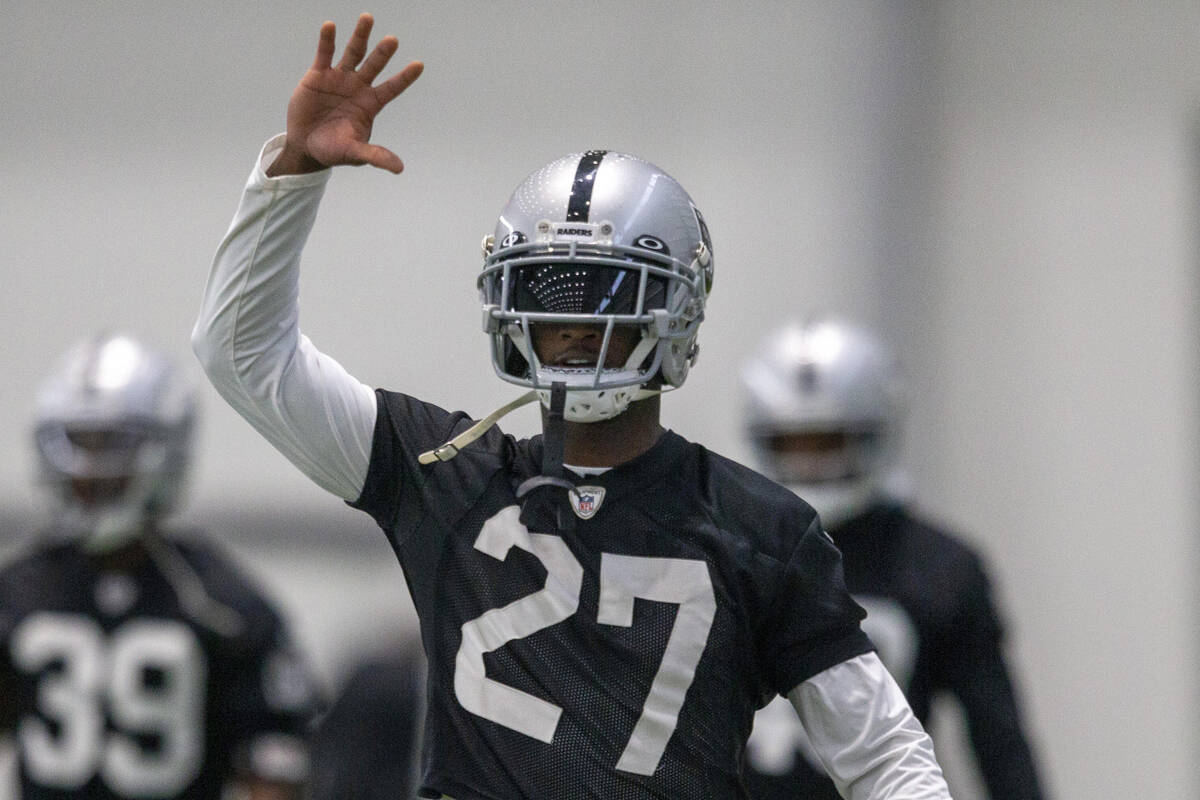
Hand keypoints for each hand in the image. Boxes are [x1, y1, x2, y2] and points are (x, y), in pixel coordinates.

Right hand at [267, 13, 423, 175]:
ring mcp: (339, 78)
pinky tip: (331, 26)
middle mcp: (358, 87)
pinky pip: (325, 54)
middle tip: (393, 40)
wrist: (306, 145)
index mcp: (370, 104)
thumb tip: (399, 168)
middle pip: (374, 65)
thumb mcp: (355, 153)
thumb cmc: (334, 150)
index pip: (392, 87)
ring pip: (353, 53)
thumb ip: (375, 156)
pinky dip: (327, 40)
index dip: (405, 77)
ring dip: (360, 36)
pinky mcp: (318, 75)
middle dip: (383, 53)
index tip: (419, 65)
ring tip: (368, 18)